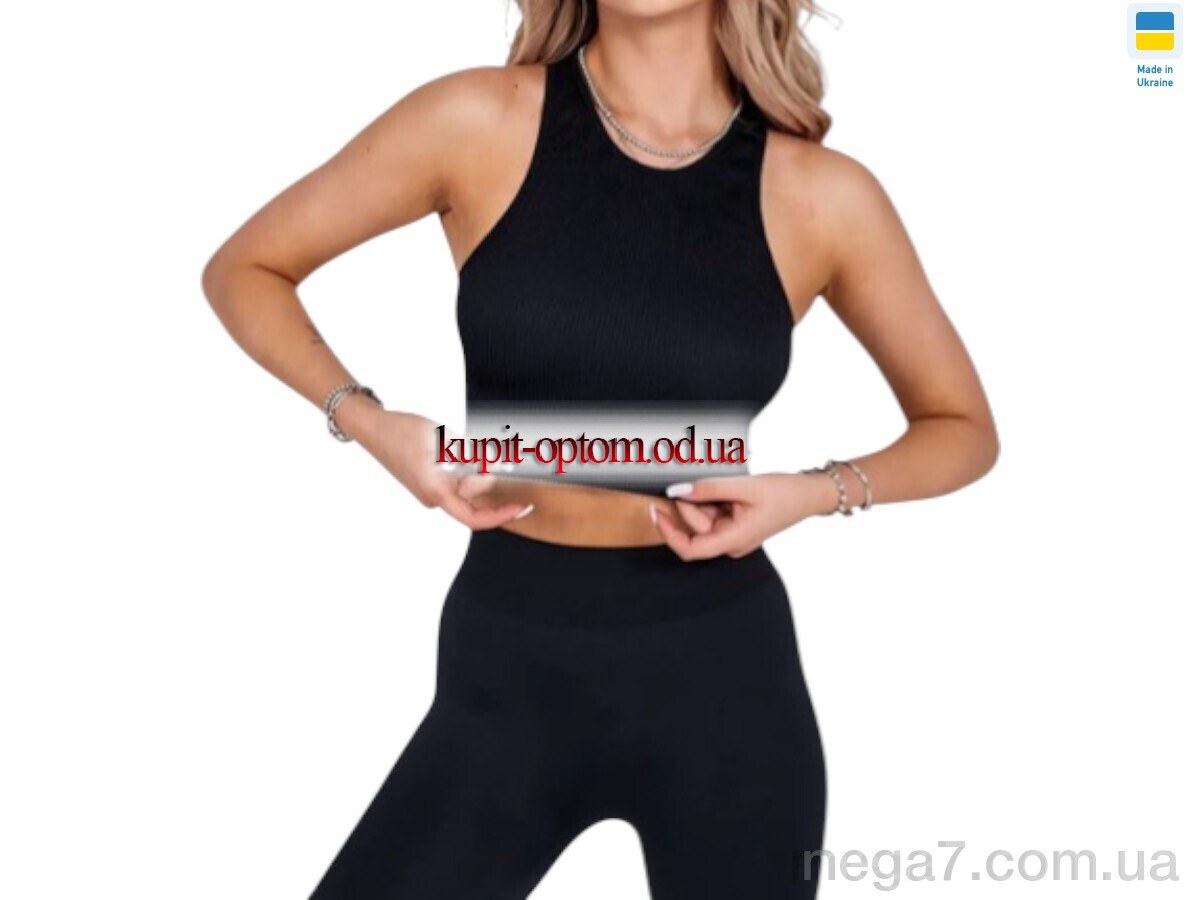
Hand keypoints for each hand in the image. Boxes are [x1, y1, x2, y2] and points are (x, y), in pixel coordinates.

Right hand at [354, 408, 533, 529]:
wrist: (373, 427)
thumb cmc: (401, 431)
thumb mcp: (442, 439)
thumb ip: (471, 456)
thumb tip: (498, 468)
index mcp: (436, 491)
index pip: (475, 518)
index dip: (501, 516)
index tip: (522, 507)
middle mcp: (435, 497)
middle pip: (476, 500)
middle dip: (493, 482)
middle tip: (510, 460)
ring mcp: (434, 491)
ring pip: (469, 490)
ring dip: (482, 473)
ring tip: (488, 450)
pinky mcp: (433, 482)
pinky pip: (460, 482)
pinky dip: (473, 470)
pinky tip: (476, 452)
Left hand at [649, 472, 832, 560]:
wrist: (808, 494)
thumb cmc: (783, 494)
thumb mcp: (743, 487)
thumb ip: (708, 489)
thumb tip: (676, 491)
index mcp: (734, 541)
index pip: (690, 549)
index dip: (668, 532)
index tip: (656, 511)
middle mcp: (731, 543)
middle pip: (695, 528)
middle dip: (691, 504)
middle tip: (697, 482)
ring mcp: (732, 535)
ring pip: (702, 519)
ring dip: (704, 500)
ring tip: (725, 485)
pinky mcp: (734, 525)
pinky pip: (713, 513)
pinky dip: (713, 499)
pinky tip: (727, 489)